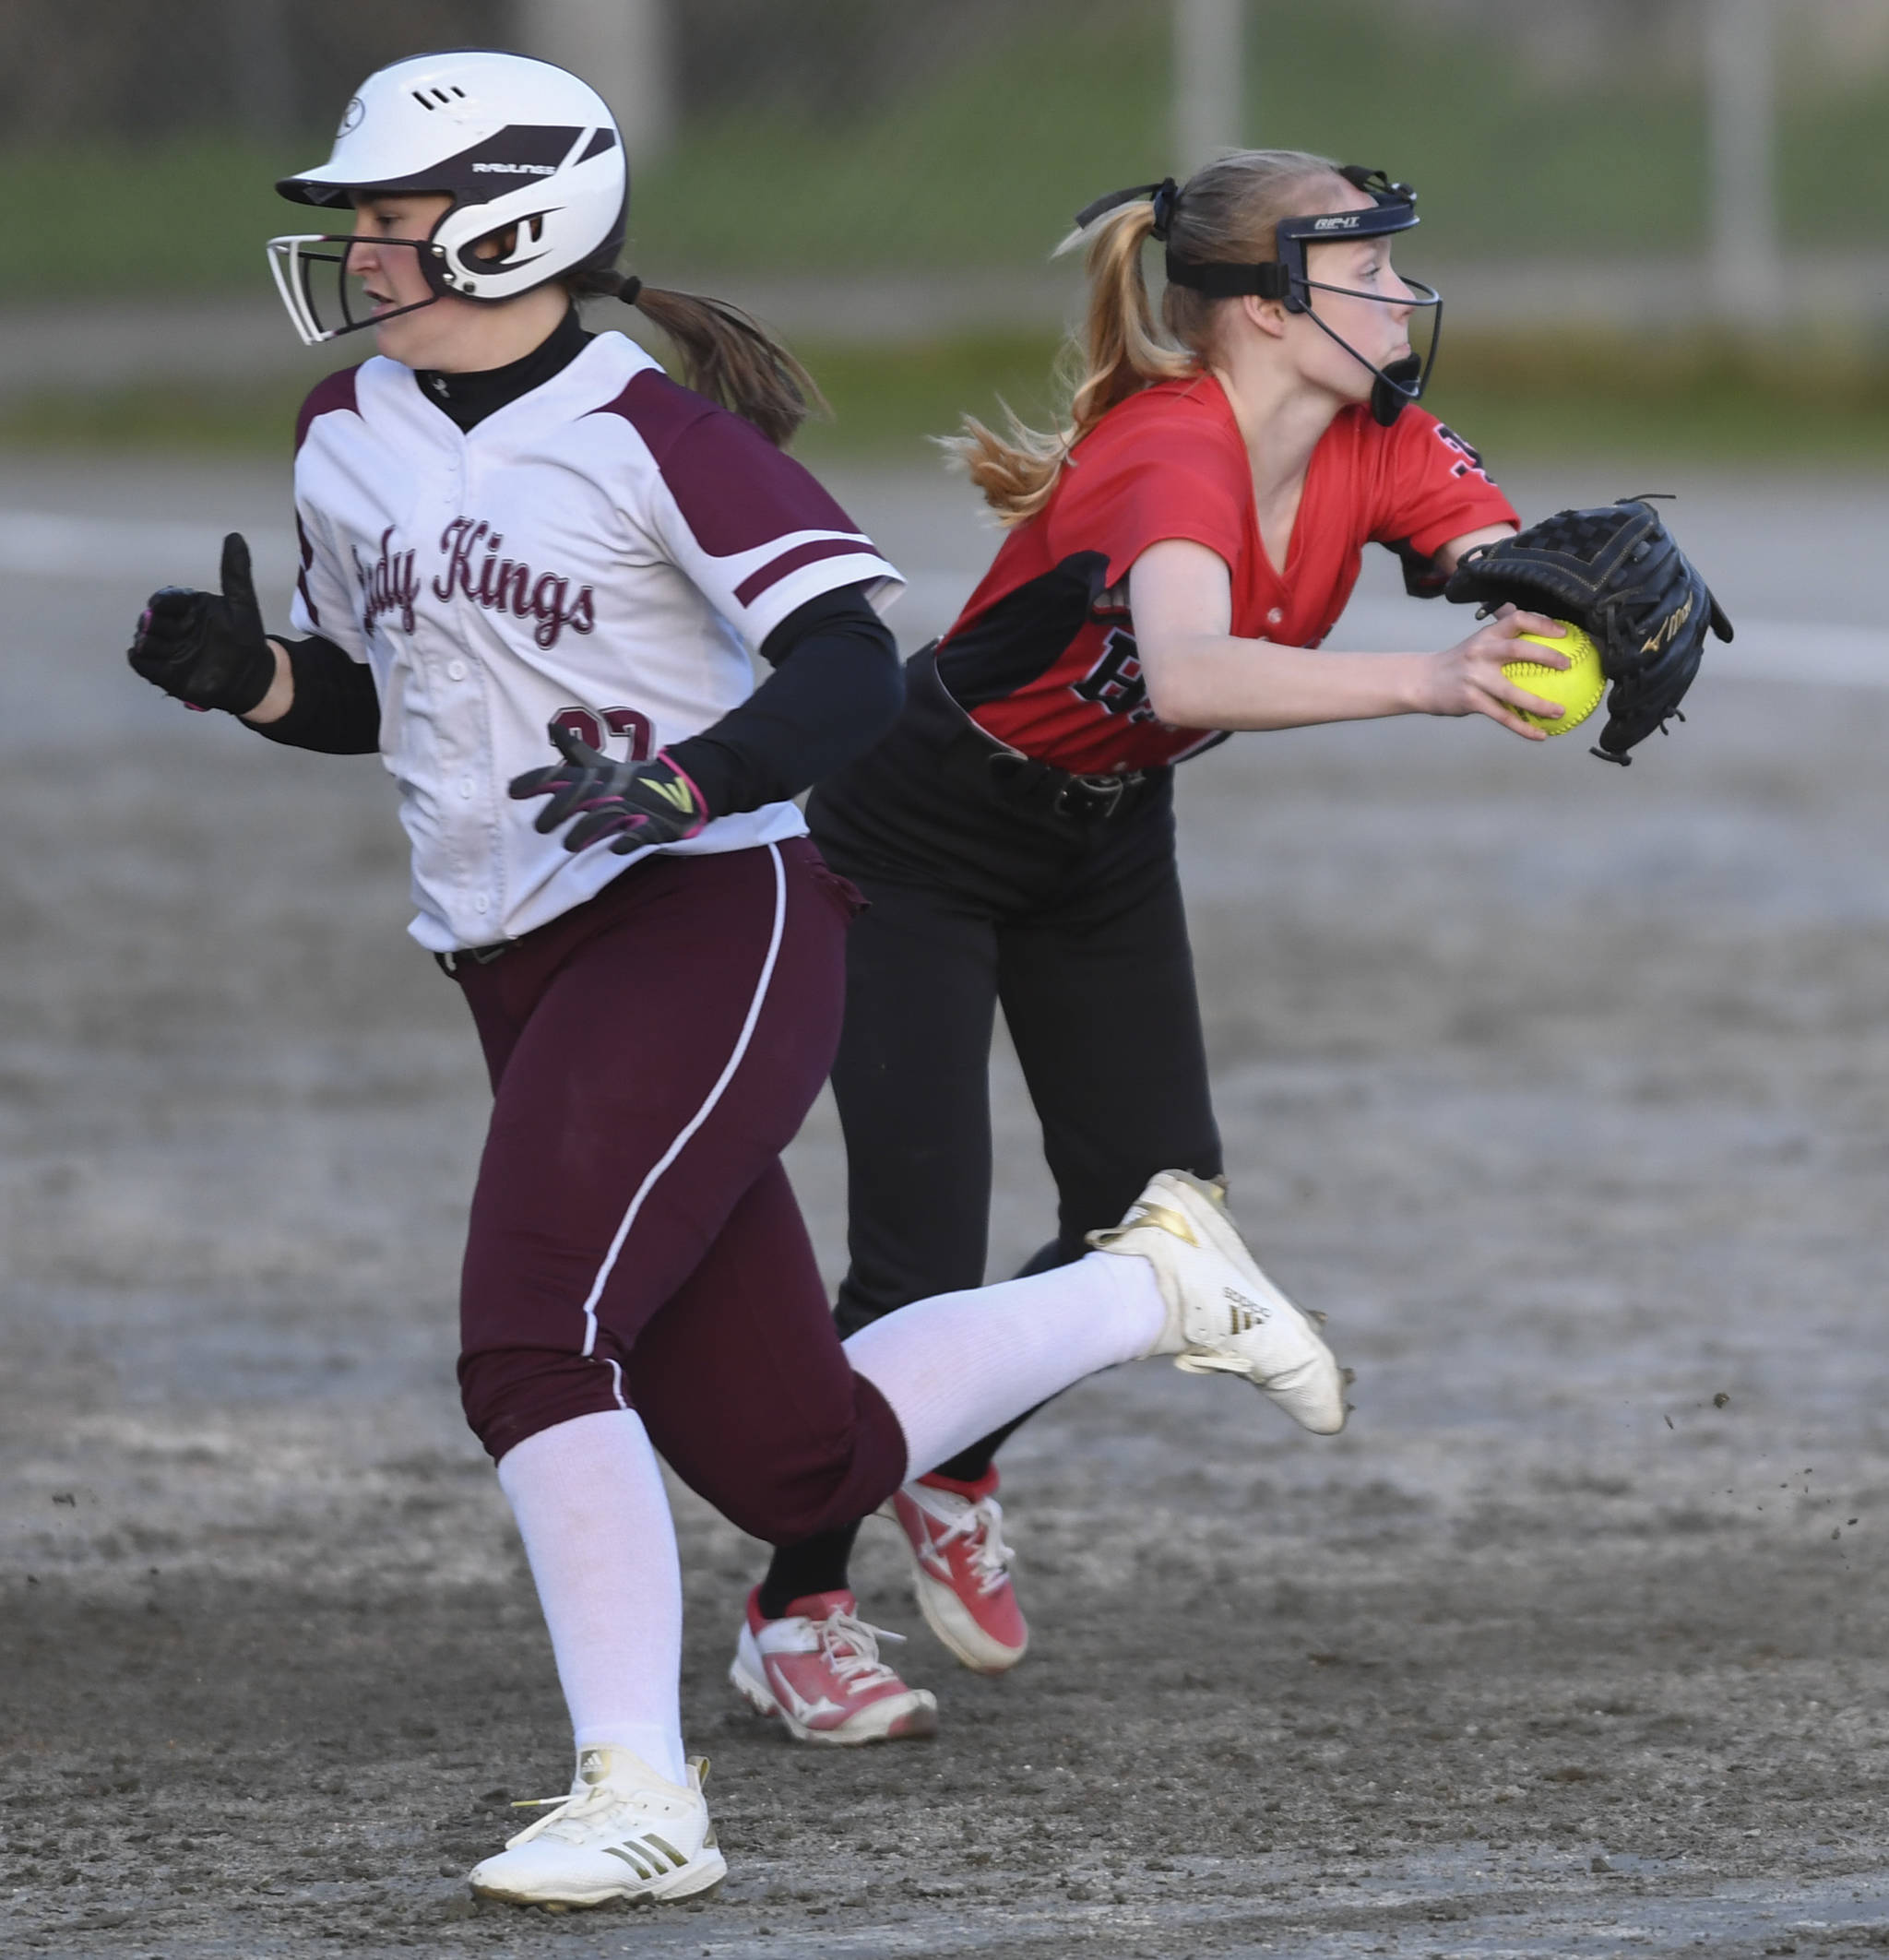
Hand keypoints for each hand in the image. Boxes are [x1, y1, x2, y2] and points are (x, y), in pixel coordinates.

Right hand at [128, 532, 276, 714]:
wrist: (252, 677)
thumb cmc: (245, 638)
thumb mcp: (242, 604)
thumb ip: (235, 573)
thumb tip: (235, 535)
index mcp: (188, 608)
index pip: (165, 599)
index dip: (163, 601)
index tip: (160, 605)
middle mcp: (175, 627)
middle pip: (150, 620)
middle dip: (154, 623)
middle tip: (167, 629)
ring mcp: (168, 650)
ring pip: (144, 641)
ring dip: (148, 642)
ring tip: (165, 647)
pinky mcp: (165, 673)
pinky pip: (142, 664)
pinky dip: (140, 660)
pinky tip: (144, 657)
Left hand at [509, 725, 709, 854]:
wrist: (683, 785)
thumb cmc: (635, 780)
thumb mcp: (604, 767)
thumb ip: (576, 754)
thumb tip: (551, 727)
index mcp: (598, 778)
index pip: (562, 777)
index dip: (536, 782)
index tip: (511, 791)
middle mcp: (611, 792)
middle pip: (581, 798)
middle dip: (559, 810)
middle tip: (540, 827)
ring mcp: (633, 808)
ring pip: (606, 818)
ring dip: (586, 830)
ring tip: (570, 845)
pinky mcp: (654, 827)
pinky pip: (641, 834)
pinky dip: (629, 840)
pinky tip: (617, 848)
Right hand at [1419, 604, 1569, 738]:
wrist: (1421, 682)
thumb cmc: (1456, 663)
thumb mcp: (1475, 642)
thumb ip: (1499, 632)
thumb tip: (1525, 616)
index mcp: (1486, 636)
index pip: (1516, 619)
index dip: (1542, 623)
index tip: (1563, 633)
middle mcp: (1481, 653)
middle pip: (1518, 649)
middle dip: (1546, 656)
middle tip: (1568, 665)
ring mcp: (1475, 678)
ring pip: (1512, 692)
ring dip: (1539, 703)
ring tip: (1561, 711)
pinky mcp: (1471, 701)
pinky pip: (1502, 716)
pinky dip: (1522, 727)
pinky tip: (1540, 734)